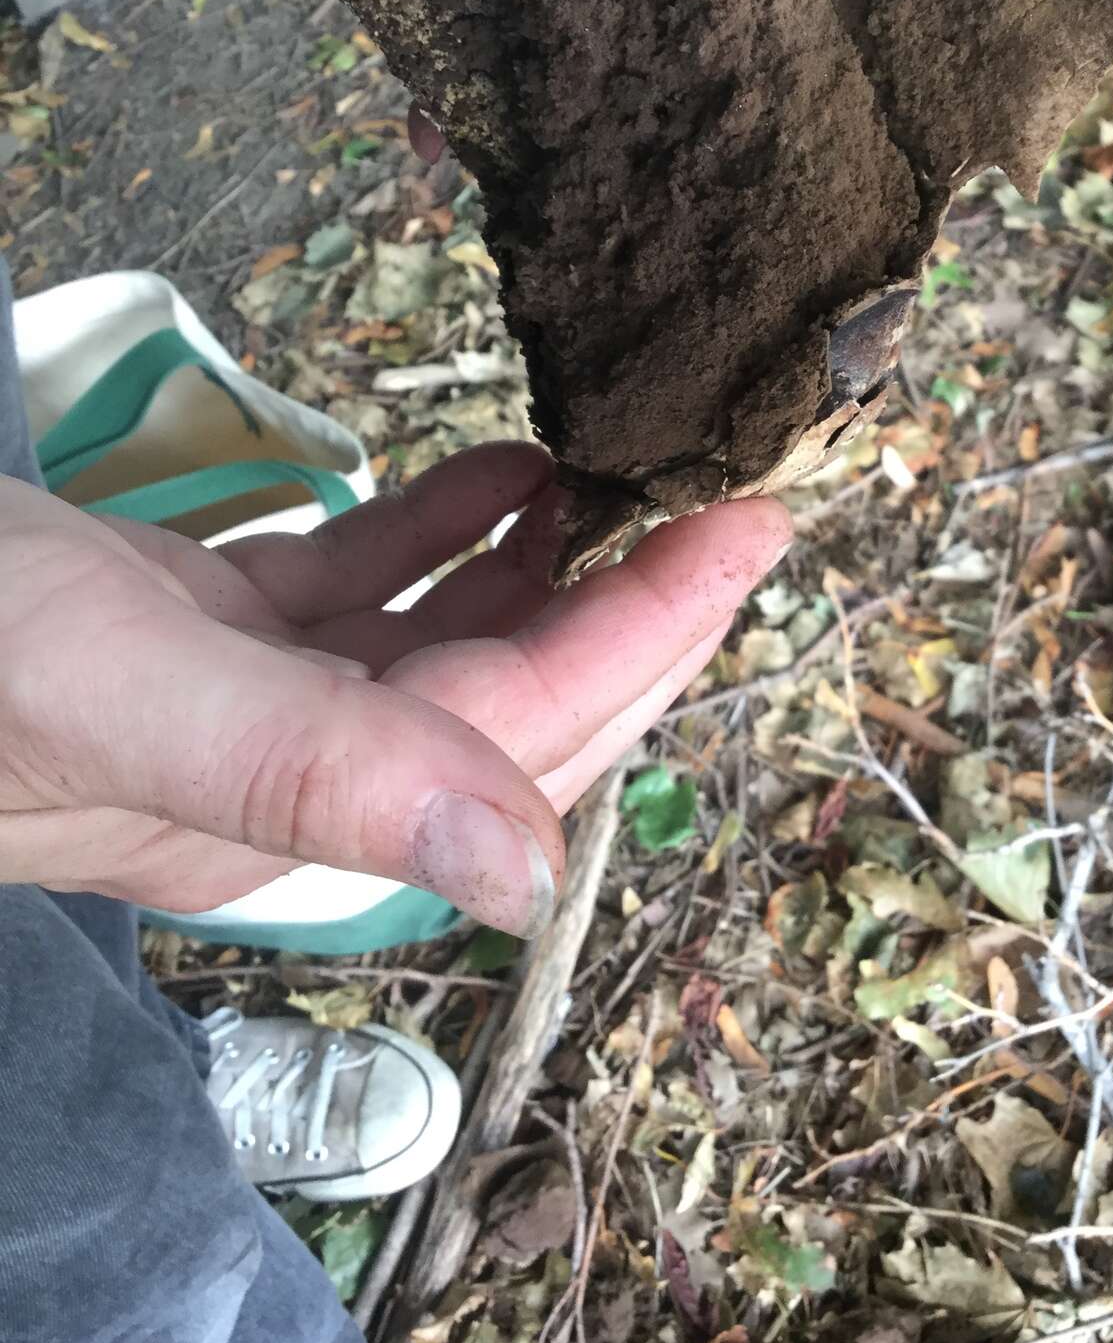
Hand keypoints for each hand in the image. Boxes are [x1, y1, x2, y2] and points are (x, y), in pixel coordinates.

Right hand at [0, 448, 787, 927]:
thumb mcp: (118, 695)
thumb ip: (320, 780)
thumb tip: (530, 875)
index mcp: (300, 816)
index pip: (537, 724)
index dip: (664, 627)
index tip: (765, 519)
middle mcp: (297, 779)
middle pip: (527, 694)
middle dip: (649, 603)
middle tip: (740, 489)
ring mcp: (251, 706)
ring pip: (458, 641)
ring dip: (562, 564)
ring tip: (645, 467)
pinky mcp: (201, 635)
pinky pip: (364, 589)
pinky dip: (444, 529)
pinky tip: (506, 467)